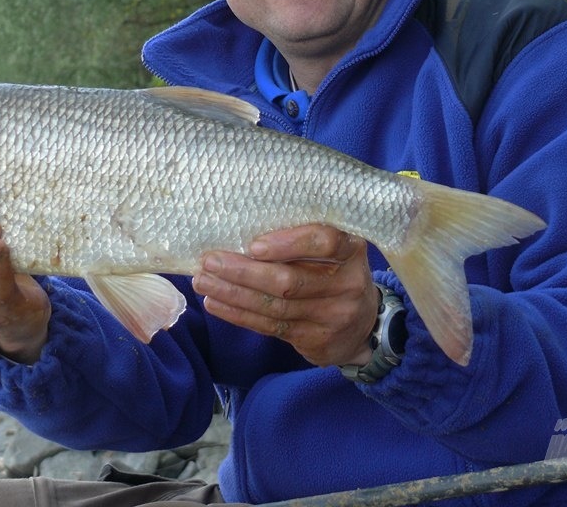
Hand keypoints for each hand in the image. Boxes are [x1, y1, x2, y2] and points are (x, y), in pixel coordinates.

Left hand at [192, 225, 377, 366]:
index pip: (324, 242)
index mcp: (351, 250)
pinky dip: (238, 314)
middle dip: (244, 272)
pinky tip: (216, 302)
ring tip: (203, 281)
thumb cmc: (336, 273)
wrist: (363, 326)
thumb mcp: (335, 249)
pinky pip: (270, 327)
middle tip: (210, 261)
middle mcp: (346, 284)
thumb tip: (243, 226)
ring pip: (274, 306)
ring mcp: (332, 316)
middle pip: (290, 281)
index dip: (288, 243)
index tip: (253, 244)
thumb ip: (303, 237)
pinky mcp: (315, 339)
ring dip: (233, 294)